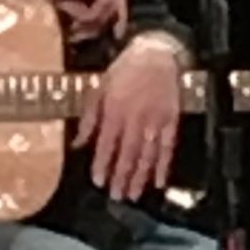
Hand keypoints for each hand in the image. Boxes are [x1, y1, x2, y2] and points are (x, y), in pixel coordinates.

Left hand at [74, 33, 183, 200]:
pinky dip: (163, 166)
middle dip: (121, 176)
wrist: (156, 52)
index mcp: (114, 109)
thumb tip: (77, 143)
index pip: (106, 144)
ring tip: (133, 194)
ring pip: (147, 154)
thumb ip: (89, 118)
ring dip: (140, 176)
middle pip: (128, 153)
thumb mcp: (99, 87)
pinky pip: (168, 147)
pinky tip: (159, 181)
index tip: (98, 181)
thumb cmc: (125, 69)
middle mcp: (135, 118)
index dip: (102, 164)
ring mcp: (155, 120)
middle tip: (117, 196)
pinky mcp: (171, 120)